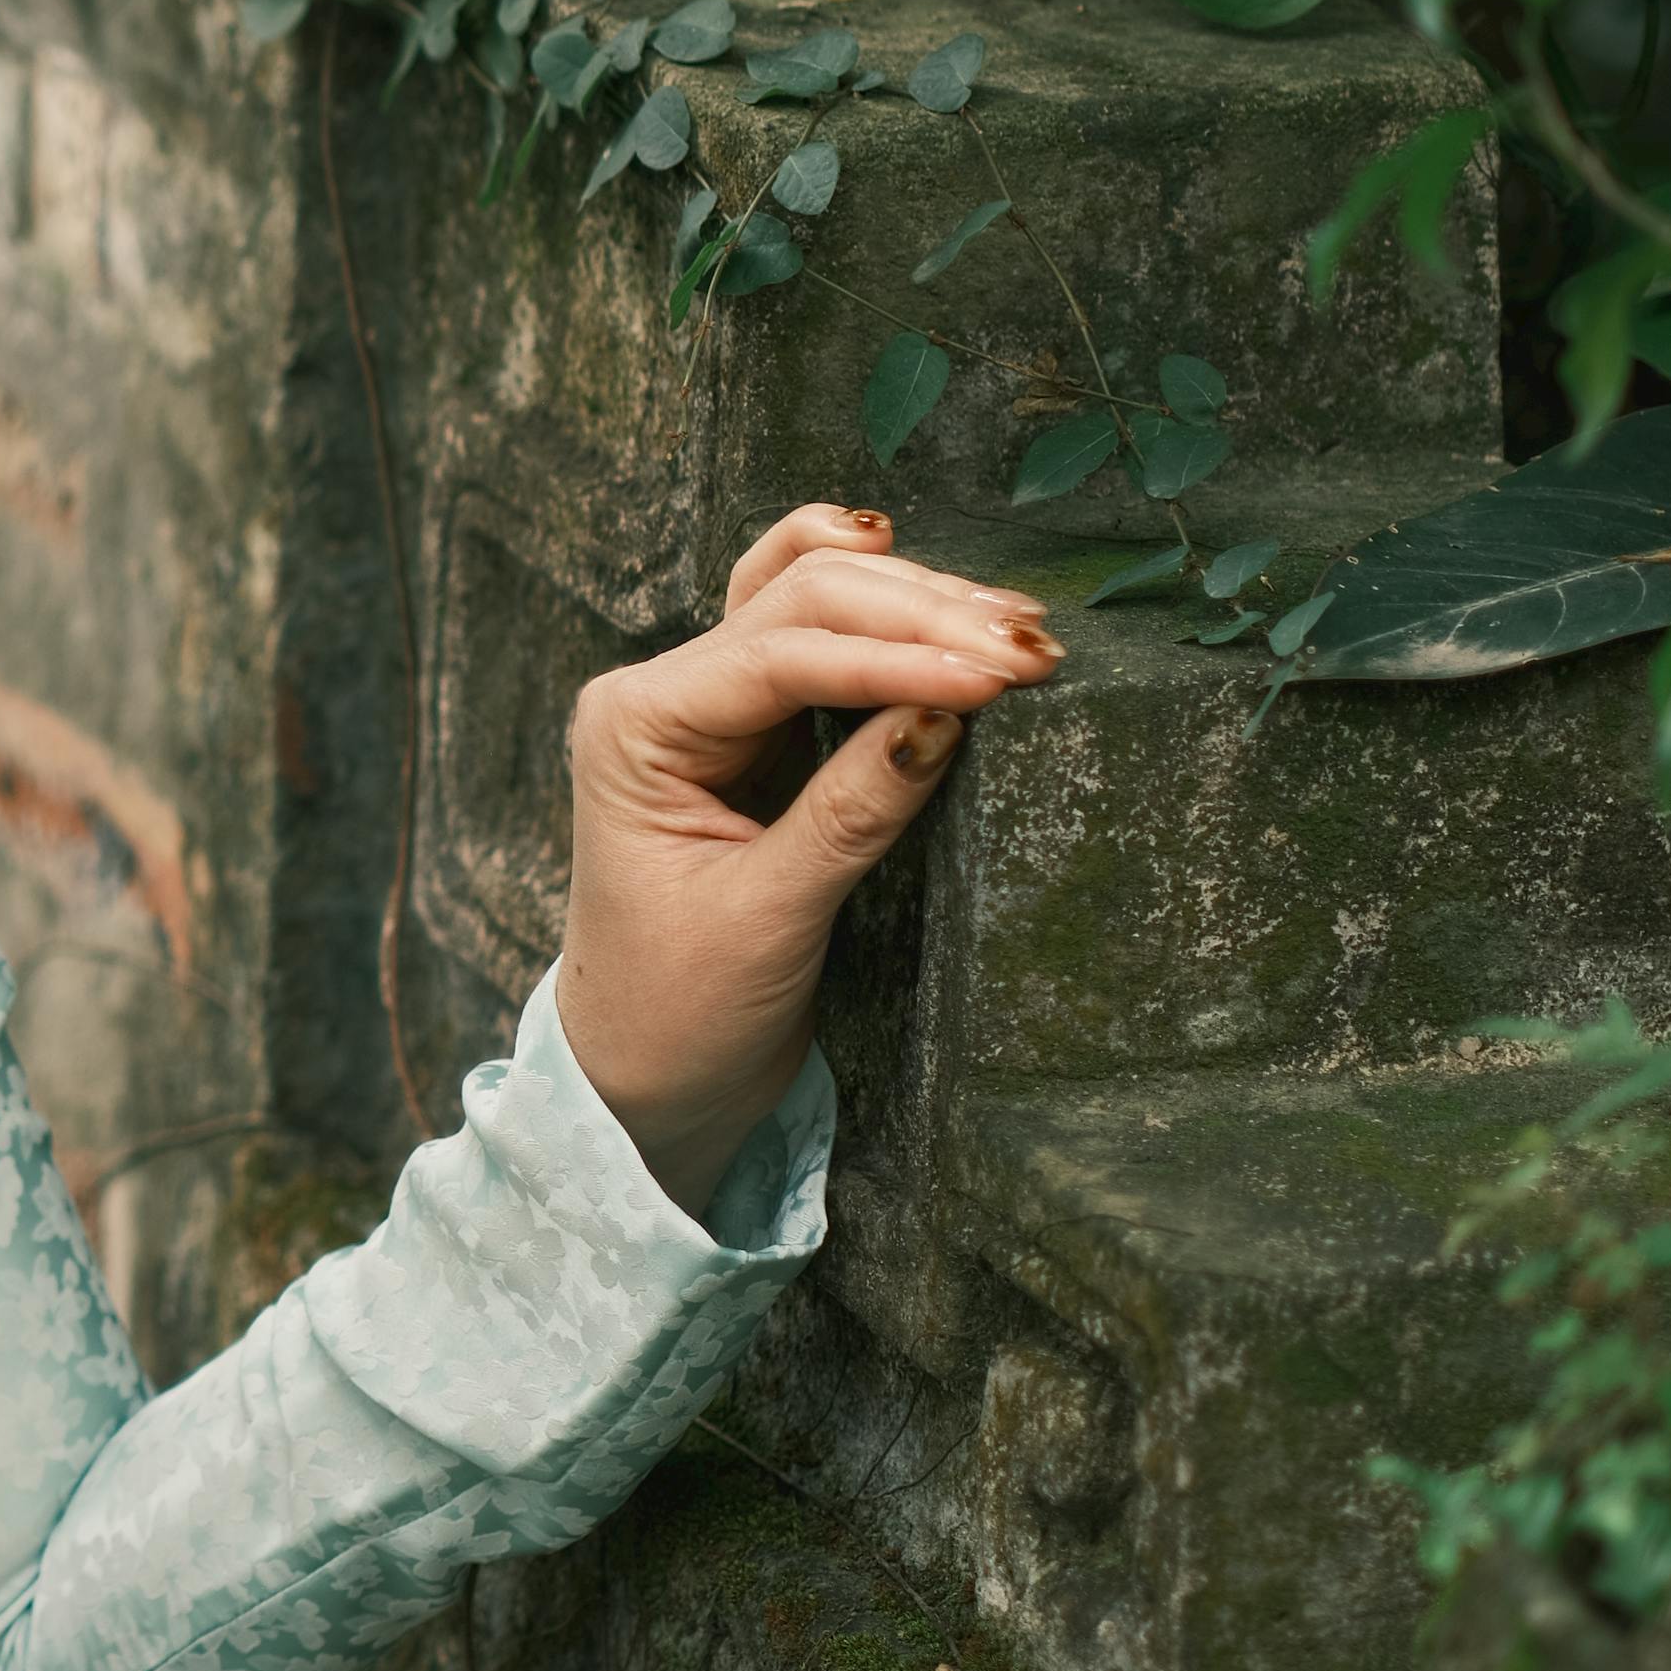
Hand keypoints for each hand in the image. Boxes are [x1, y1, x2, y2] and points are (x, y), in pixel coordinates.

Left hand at [551, 497, 1054, 1220]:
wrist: (641, 1078)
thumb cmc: (679, 1012)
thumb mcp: (768, 919)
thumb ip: (851, 812)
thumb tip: (945, 715)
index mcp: (635, 727)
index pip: (779, 655)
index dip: (896, 656)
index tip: (999, 676)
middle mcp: (662, 694)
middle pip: (801, 601)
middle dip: (921, 614)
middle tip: (1035, 647)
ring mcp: (708, 704)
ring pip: (813, 599)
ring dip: (917, 602)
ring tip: (1022, 628)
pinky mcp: (755, 731)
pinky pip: (817, 638)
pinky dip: (884, 613)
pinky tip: (940, 592)